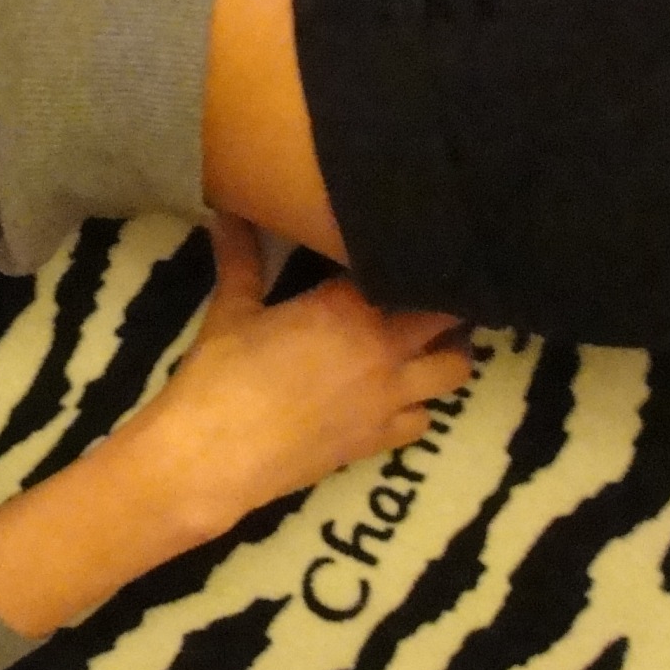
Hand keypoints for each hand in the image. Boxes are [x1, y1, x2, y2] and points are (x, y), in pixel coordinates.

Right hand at [0, 215, 471, 636]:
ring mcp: (390, 398)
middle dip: (440, 302)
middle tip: (419, 292)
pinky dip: (418, 404)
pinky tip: (393, 396)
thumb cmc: (221, 375)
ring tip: (422, 342)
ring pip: (454, 369)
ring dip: (444, 352)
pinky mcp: (382, 440)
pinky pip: (425, 418)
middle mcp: (384, 348)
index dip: (400, 260)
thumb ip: (241, 259)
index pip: (397, 271)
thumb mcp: (231, 310)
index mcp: (347, 306)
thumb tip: (226, 213)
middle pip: (445, 317)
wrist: (215, 456)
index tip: (400, 247)